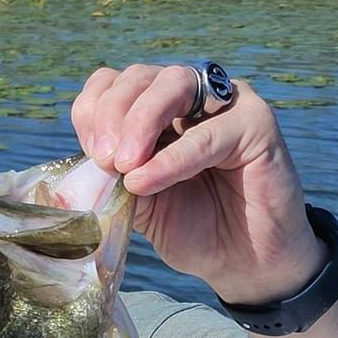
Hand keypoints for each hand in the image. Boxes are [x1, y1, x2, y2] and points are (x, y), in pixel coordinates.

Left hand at [71, 64, 326, 304]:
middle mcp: (190, 95)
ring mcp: (225, 102)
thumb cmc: (193, 227)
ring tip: (122, 165)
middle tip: (104, 160)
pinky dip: (172, 157)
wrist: (243, 261)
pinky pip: (208, 132)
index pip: (113, 83)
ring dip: (139, 121)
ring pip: (173, 83)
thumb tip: (81, 165)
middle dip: (112, 114)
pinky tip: (147, 180)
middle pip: (139, 76)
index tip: (89, 152)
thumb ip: (113, 177)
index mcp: (155, 108)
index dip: (94, 109)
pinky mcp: (256, 122)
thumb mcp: (139, 201)